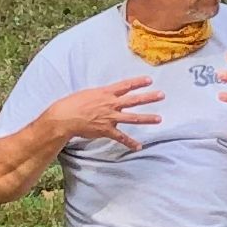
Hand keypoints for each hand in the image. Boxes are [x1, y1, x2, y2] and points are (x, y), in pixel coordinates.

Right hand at [42, 76, 163, 150]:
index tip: (150, 79)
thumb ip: (101, 95)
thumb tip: (107, 97)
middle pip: (134, 100)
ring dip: (147, 118)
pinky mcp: (106, 130)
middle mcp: (110, 104)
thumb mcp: (89, 94)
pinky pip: (121, 137)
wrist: (65, 117)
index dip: (138, 82)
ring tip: (159, 119)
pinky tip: (138, 147)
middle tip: (162, 95)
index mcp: (106, 93)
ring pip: (132, 118)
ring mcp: (110, 117)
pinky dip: (130, 143)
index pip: (125, 85)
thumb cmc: (73, 104)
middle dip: (149, 97)